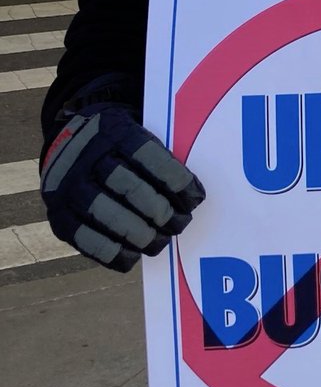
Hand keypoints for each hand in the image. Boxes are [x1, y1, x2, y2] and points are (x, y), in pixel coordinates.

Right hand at [41, 105, 204, 271]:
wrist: (69, 142)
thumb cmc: (119, 145)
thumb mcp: (138, 131)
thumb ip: (160, 156)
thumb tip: (191, 194)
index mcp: (114, 131)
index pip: (149, 156)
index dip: (176, 181)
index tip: (195, 198)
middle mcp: (88, 158)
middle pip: (130, 188)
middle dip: (160, 211)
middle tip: (180, 224)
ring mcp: (69, 188)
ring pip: (107, 214)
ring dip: (140, 234)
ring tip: (160, 241)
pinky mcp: (59, 216)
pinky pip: (86, 239)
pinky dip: (113, 252)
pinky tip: (133, 254)